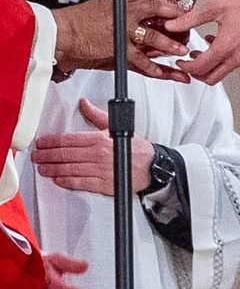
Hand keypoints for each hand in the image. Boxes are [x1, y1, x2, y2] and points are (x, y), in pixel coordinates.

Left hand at [31, 99, 153, 195]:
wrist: (153, 167)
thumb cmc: (136, 149)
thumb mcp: (116, 128)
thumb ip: (97, 115)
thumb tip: (84, 104)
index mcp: (99, 139)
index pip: (68, 140)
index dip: (51, 142)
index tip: (41, 144)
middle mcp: (98, 154)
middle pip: (65, 154)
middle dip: (47, 156)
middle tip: (37, 157)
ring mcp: (100, 170)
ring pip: (69, 169)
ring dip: (53, 169)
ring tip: (43, 168)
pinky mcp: (103, 184)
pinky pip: (80, 183)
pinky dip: (67, 181)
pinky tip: (58, 179)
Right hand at [53, 0, 190, 79]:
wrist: (59, 33)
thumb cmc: (79, 22)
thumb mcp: (105, 8)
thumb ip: (125, 8)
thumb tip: (142, 10)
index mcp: (120, 0)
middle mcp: (123, 12)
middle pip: (157, 7)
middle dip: (176, 13)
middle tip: (189, 19)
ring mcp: (121, 30)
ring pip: (154, 35)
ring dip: (170, 44)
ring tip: (181, 49)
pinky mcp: (118, 48)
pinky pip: (140, 59)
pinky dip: (153, 68)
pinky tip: (163, 72)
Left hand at [163, 0, 239, 83]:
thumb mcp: (216, 7)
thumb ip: (191, 18)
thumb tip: (173, 24)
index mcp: (226, 47)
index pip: (200, 68)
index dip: (185, 66)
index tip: (179, 60)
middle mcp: (237, 57)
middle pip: (211, 78)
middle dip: (196, 73)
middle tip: (187, 63)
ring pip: (223, 72)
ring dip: (210, 66)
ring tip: (202, 52)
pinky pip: (234, 64)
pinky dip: (223, 60)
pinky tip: (219, 44)